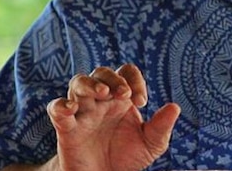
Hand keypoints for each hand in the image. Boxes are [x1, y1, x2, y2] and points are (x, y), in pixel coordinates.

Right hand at [46, 63, 180, 170]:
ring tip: (103, 94)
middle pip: (101, 73)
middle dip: (113, 79)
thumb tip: (175, 107)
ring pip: (78, 83)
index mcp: (121, 99)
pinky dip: (61, 105)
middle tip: (125, 94)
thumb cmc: (126, 158)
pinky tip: (72, 108)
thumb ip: (161, 126)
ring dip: (90, 84)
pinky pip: (56, 108)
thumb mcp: (150, 144)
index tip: (141, 101)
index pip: (125, 73)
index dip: (134, 79)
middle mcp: (101, 101)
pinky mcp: (66, 128)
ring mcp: (82, 112)